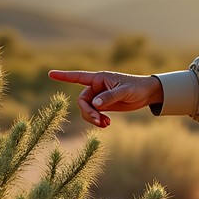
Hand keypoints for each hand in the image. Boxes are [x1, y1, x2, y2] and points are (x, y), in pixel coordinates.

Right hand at [48, 70, 162, 127]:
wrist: (147, 94)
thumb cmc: (137, 87)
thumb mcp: (125, 91)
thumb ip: (110, 97)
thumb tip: (95, 104)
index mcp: (99, 78)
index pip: (78, 77)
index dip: (64, 76)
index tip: (50, 74)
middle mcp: (96, 87)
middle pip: (82, 101)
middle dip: (88, 112)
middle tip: (99, 121)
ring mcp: (99, 97)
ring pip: (87, 109)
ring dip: (93, 118)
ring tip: (105, 124)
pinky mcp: (104, 105)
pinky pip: (94, 114)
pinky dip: (98, 120)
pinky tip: (107, 124)